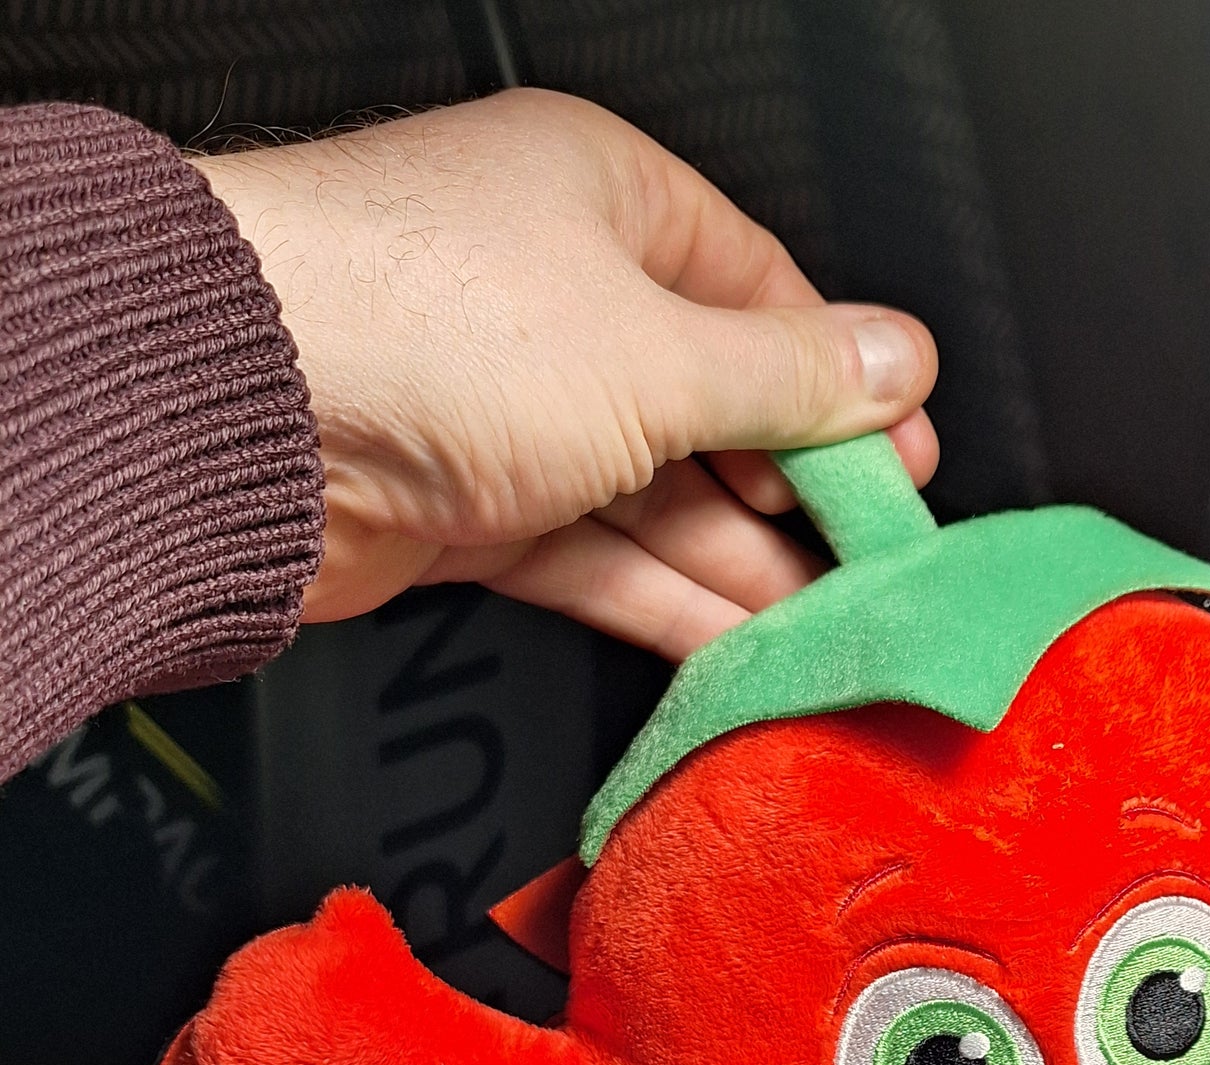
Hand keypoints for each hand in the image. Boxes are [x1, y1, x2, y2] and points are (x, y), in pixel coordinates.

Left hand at [192, 89, 939, 657]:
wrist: (232, 416)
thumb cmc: (415, 321)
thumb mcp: (660, 352)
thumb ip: (791, 376)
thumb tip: (896, 363)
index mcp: (606, 201)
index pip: (764, 297)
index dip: (845, 390)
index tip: (902, 465)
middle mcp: (556, 295)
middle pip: (716, 406)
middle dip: (796, 495)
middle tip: (868, 564)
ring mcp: (507, 404)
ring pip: (657, 493)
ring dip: (738, 565)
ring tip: (816, 625)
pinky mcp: (467, 502)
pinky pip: (595, 553)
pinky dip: (661, 600)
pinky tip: (729, 642)